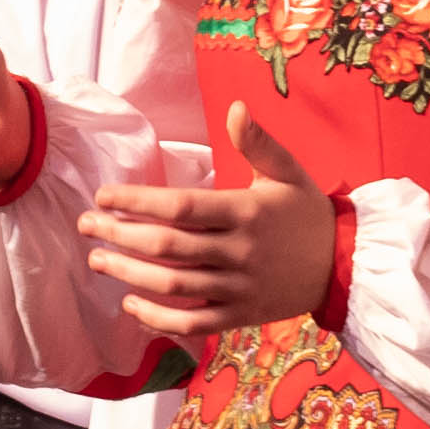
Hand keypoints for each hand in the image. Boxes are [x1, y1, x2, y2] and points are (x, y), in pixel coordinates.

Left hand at [81, 120, 336, 345]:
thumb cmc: (308, 213)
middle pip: (168, 246)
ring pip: (174, 285)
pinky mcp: (240, 315)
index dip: (137, 202)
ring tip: (97, 260)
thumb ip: (258, 142)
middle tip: (85, 226)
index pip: (181, 207)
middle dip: (119, 235)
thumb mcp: (289, 171)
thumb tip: (236, 107)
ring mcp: (239, 287)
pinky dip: (158, 318)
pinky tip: (130, 304)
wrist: (344, 266)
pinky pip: (192, 322)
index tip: (103, 196)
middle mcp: (239, 251)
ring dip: (129, 274)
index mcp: (246, 211)